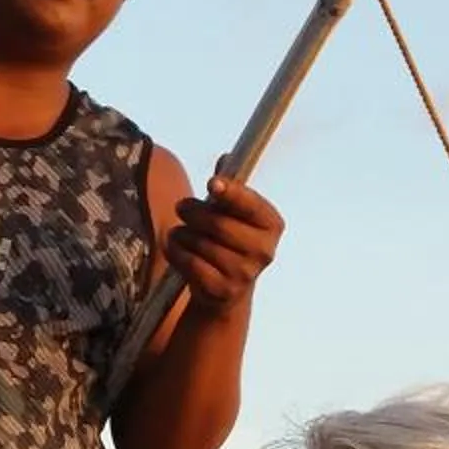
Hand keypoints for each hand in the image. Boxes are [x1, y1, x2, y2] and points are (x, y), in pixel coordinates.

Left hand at [165, 172, 282, 313]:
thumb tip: (226, 158)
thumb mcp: (233, 213)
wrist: (226, 290)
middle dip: (194, 211)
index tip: (211, 184)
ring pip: (200, 242)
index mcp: (272, 225)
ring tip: (181, 232)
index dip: (231, 193)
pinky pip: (189, 262)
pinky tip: (176, 246)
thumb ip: (229, 187)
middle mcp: (264, 251)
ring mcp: (244, 274)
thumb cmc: (228, 240)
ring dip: (182, 232)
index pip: (251, 205)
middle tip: (181, 206)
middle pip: (219, 224)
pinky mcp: (222, 290)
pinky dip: (175, 250)